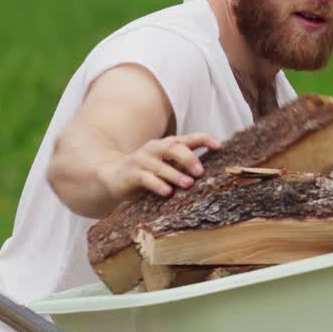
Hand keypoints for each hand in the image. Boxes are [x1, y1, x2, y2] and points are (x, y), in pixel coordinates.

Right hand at [97, 133, 222, 198]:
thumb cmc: (149, 172)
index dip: (204, 139)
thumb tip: (215, 171)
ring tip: (188, 184)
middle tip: (200, 171)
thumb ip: (186, 165)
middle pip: (173, 148)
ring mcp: (142, 160)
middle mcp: (155, 149)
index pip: (188, 138)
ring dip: (175, 174)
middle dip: (188, 158)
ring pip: (160, 165)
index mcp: (167, 145)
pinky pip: (146, 178)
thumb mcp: (169, 166)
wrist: (113, 176)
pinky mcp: (132, 174)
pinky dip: (157, 184)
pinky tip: (167, 192)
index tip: (219, 146)